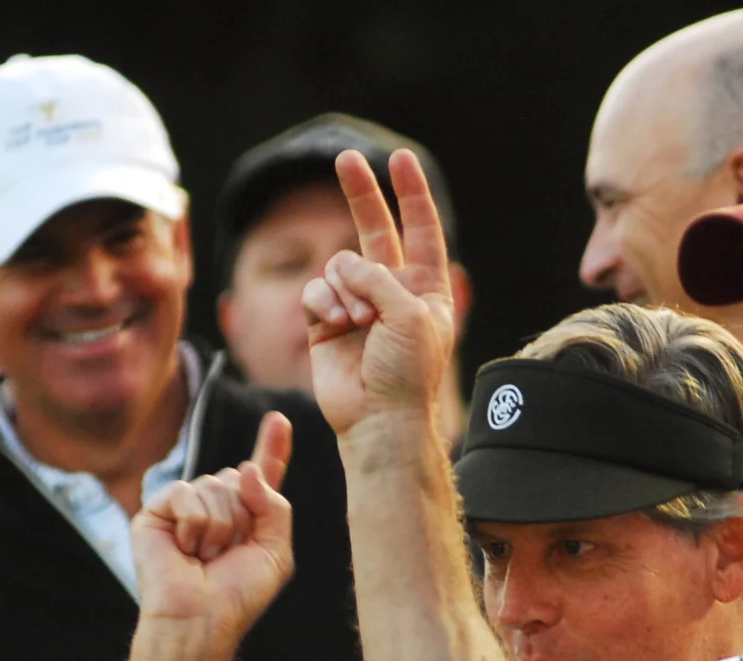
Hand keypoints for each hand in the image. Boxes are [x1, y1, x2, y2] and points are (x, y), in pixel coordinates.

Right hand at [131, 413, 294, 641]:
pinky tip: (185, 550)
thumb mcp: (275, 551)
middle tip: (226, 552)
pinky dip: (193, 523)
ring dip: (218, 526)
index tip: (279, 420)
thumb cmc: (237, 595)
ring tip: (205, 557)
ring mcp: (183, 508)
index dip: (272, 447)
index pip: (261, 475)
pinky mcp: (156, 512)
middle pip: (237, 476)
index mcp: (245, 517)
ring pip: (213, 484)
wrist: (201, 619)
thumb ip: (275, 506)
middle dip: (242, 514)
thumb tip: (245, 470)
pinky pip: (185, 492)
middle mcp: (213, 507)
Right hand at [303, 149, 457, 437]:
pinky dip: (325, 302)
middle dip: (362, 195)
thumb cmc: (408, 373)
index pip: (421, 231)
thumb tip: (343, 266)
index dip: (412, 194)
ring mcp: (356, 306)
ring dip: (347, 287)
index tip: (401, 158)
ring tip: (358, 321)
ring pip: (338, 265)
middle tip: (346, 159)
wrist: (379, 420)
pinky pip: (317, 291)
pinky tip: (337, 323)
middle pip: (374, 231)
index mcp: (425, 289)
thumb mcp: (410, 313)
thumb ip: (378, 276)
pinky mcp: (325, 323)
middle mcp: (391, 293)